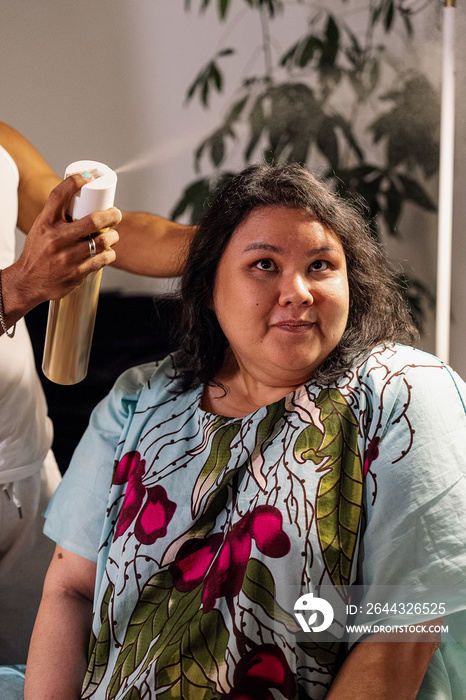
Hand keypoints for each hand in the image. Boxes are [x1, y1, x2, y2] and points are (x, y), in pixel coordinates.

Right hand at [12, 173, 120, 307]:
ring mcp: (67, 257)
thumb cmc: (39, 252)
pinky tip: (108, 252)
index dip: (76, 181)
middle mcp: (56, 239)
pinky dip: (109, 255)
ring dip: (113, 237)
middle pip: (93, 221)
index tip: (89, 176)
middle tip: (116, 214)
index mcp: (45, 223)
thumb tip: (83, 197)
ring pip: (102, 242)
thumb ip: (58, 215)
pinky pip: (102, 260)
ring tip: (113, 236)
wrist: (28, 281)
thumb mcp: (42, 228)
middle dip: (111, 215)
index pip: (59, 195)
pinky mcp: (76, 273)